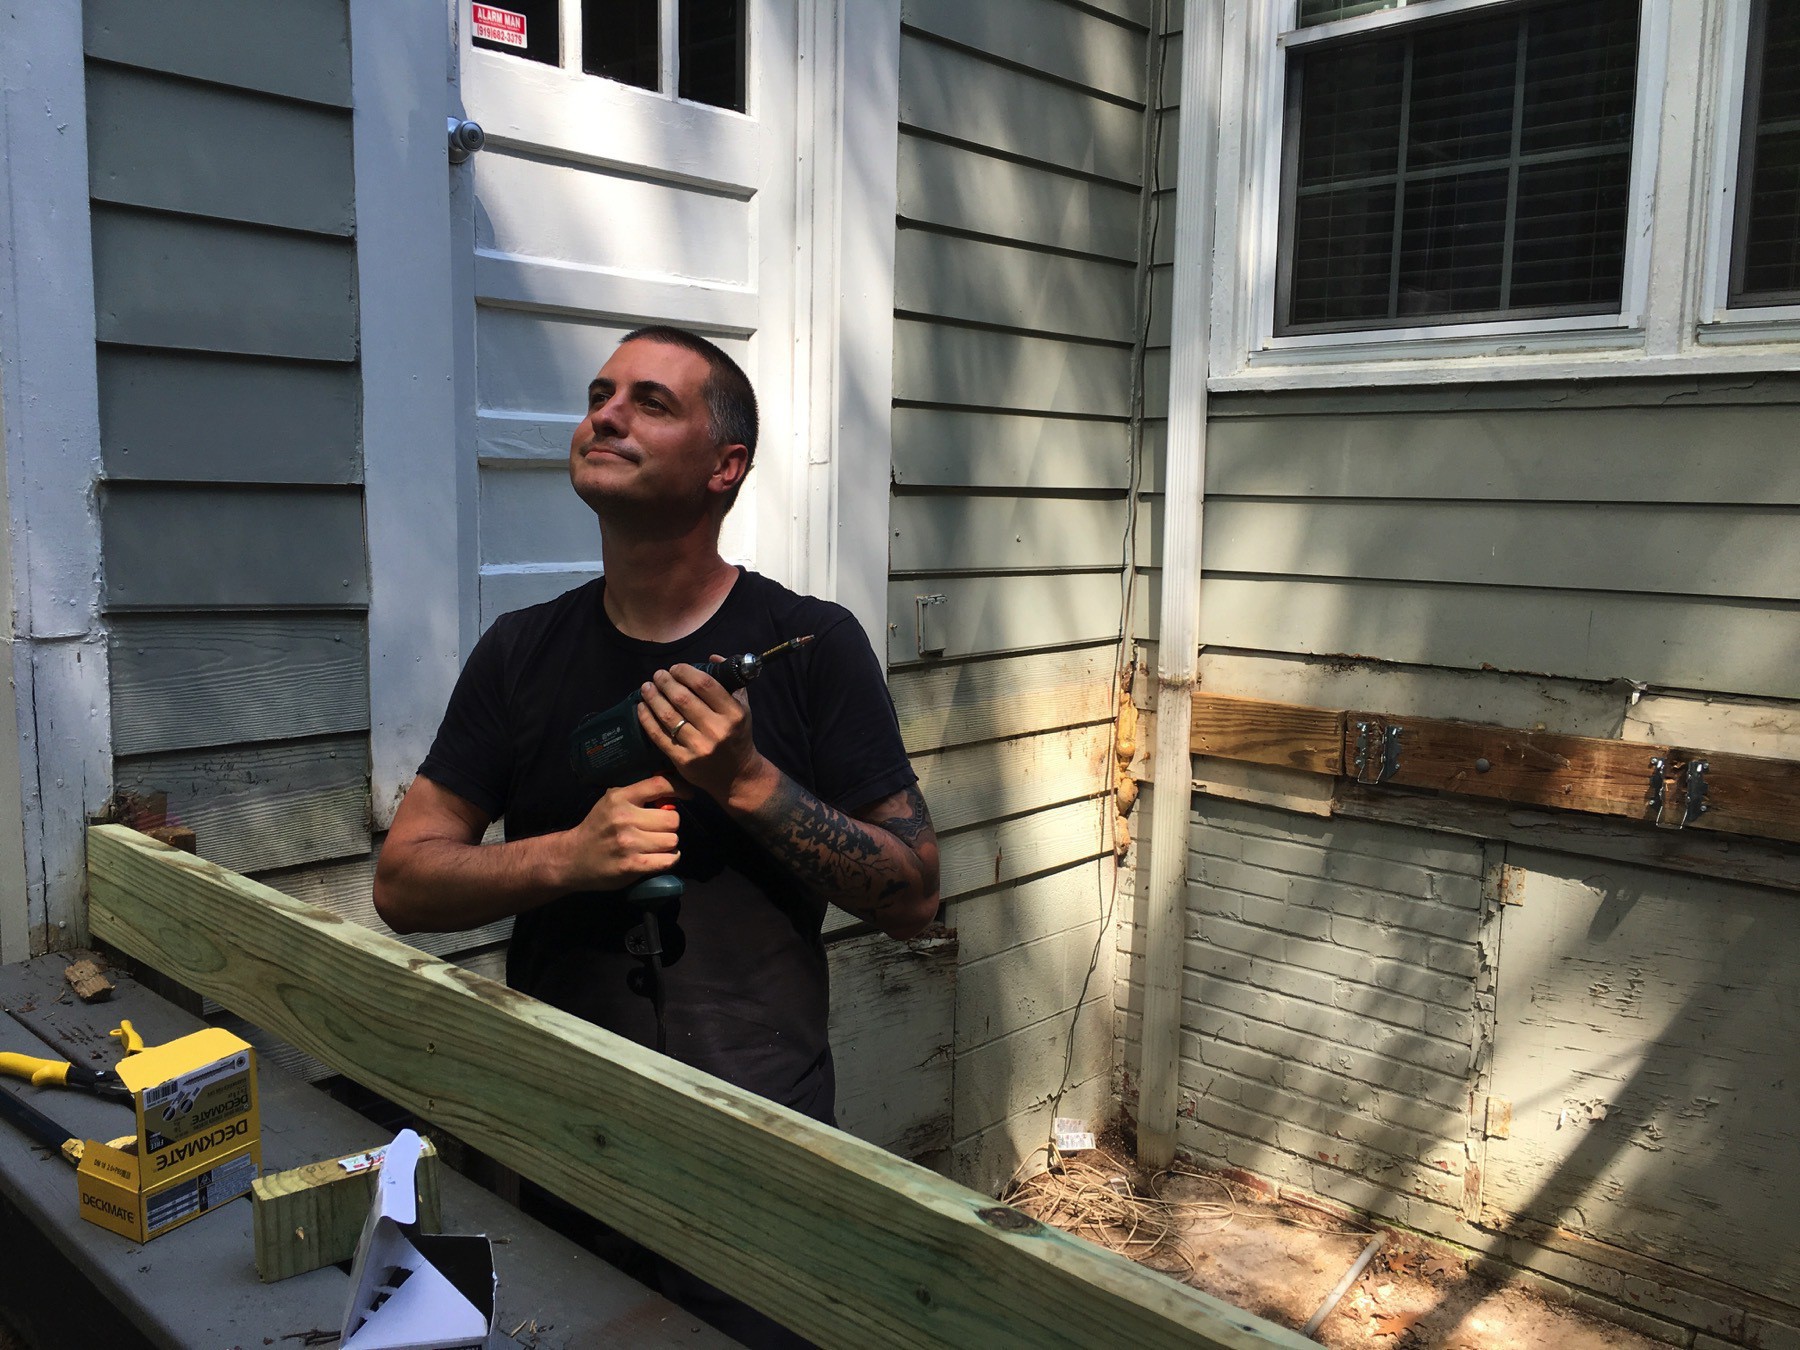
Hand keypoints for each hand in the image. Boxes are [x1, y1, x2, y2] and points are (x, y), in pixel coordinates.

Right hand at [556, 776, 680, 889]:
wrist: (572, 858)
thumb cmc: (597, 828)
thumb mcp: (611, 803)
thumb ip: (637, 796)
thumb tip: (672, 792)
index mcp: (620, 798)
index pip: (659, 784)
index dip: (680, 788)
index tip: (688, 795)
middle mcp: (624, 818)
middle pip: (672, 819)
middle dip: (670, 825)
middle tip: (660, 830)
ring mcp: (628, 843)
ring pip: (673, 840)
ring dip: (669, 844)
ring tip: (656, 845)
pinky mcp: (632, 865)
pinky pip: (668, 860)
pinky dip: (669, 859)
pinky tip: (660, 857)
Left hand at [636, 658, 771, 805]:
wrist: (737, 776)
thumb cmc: (738, 736)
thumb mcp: (743, 708)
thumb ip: (730, 682)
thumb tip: (712, 658)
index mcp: (733, 714)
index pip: (705, 684)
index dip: (685, 672)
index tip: (676, 668)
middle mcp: (716, 730)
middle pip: (682, 698)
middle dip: (665, 682)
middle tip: (658, 675)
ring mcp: (698, 747)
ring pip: (668, 715)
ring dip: (653, 697)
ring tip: (647, 687)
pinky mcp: (683, 761)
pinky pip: (659, 735)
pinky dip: (647, 718)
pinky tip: (642, 707)